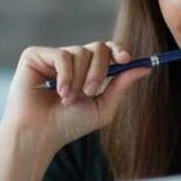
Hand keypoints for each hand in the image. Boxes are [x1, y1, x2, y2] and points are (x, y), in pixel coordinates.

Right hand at [0, 41, 150, 150]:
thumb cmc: (68, 125)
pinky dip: (65, 75)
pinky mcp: (35, 55)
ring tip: (68, 99)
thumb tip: (146, 67)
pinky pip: (61, 55)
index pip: (107, 50)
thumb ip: (122, 86)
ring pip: (80, 52)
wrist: (40, 133)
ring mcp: (52, 57)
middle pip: (98, 47)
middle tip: (90, 92)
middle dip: (99, 70)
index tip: (126, 60)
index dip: (118, 50)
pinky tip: (58, 92)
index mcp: (86, 70)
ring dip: (79, 79)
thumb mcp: (102, 107)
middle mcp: (70, 60)